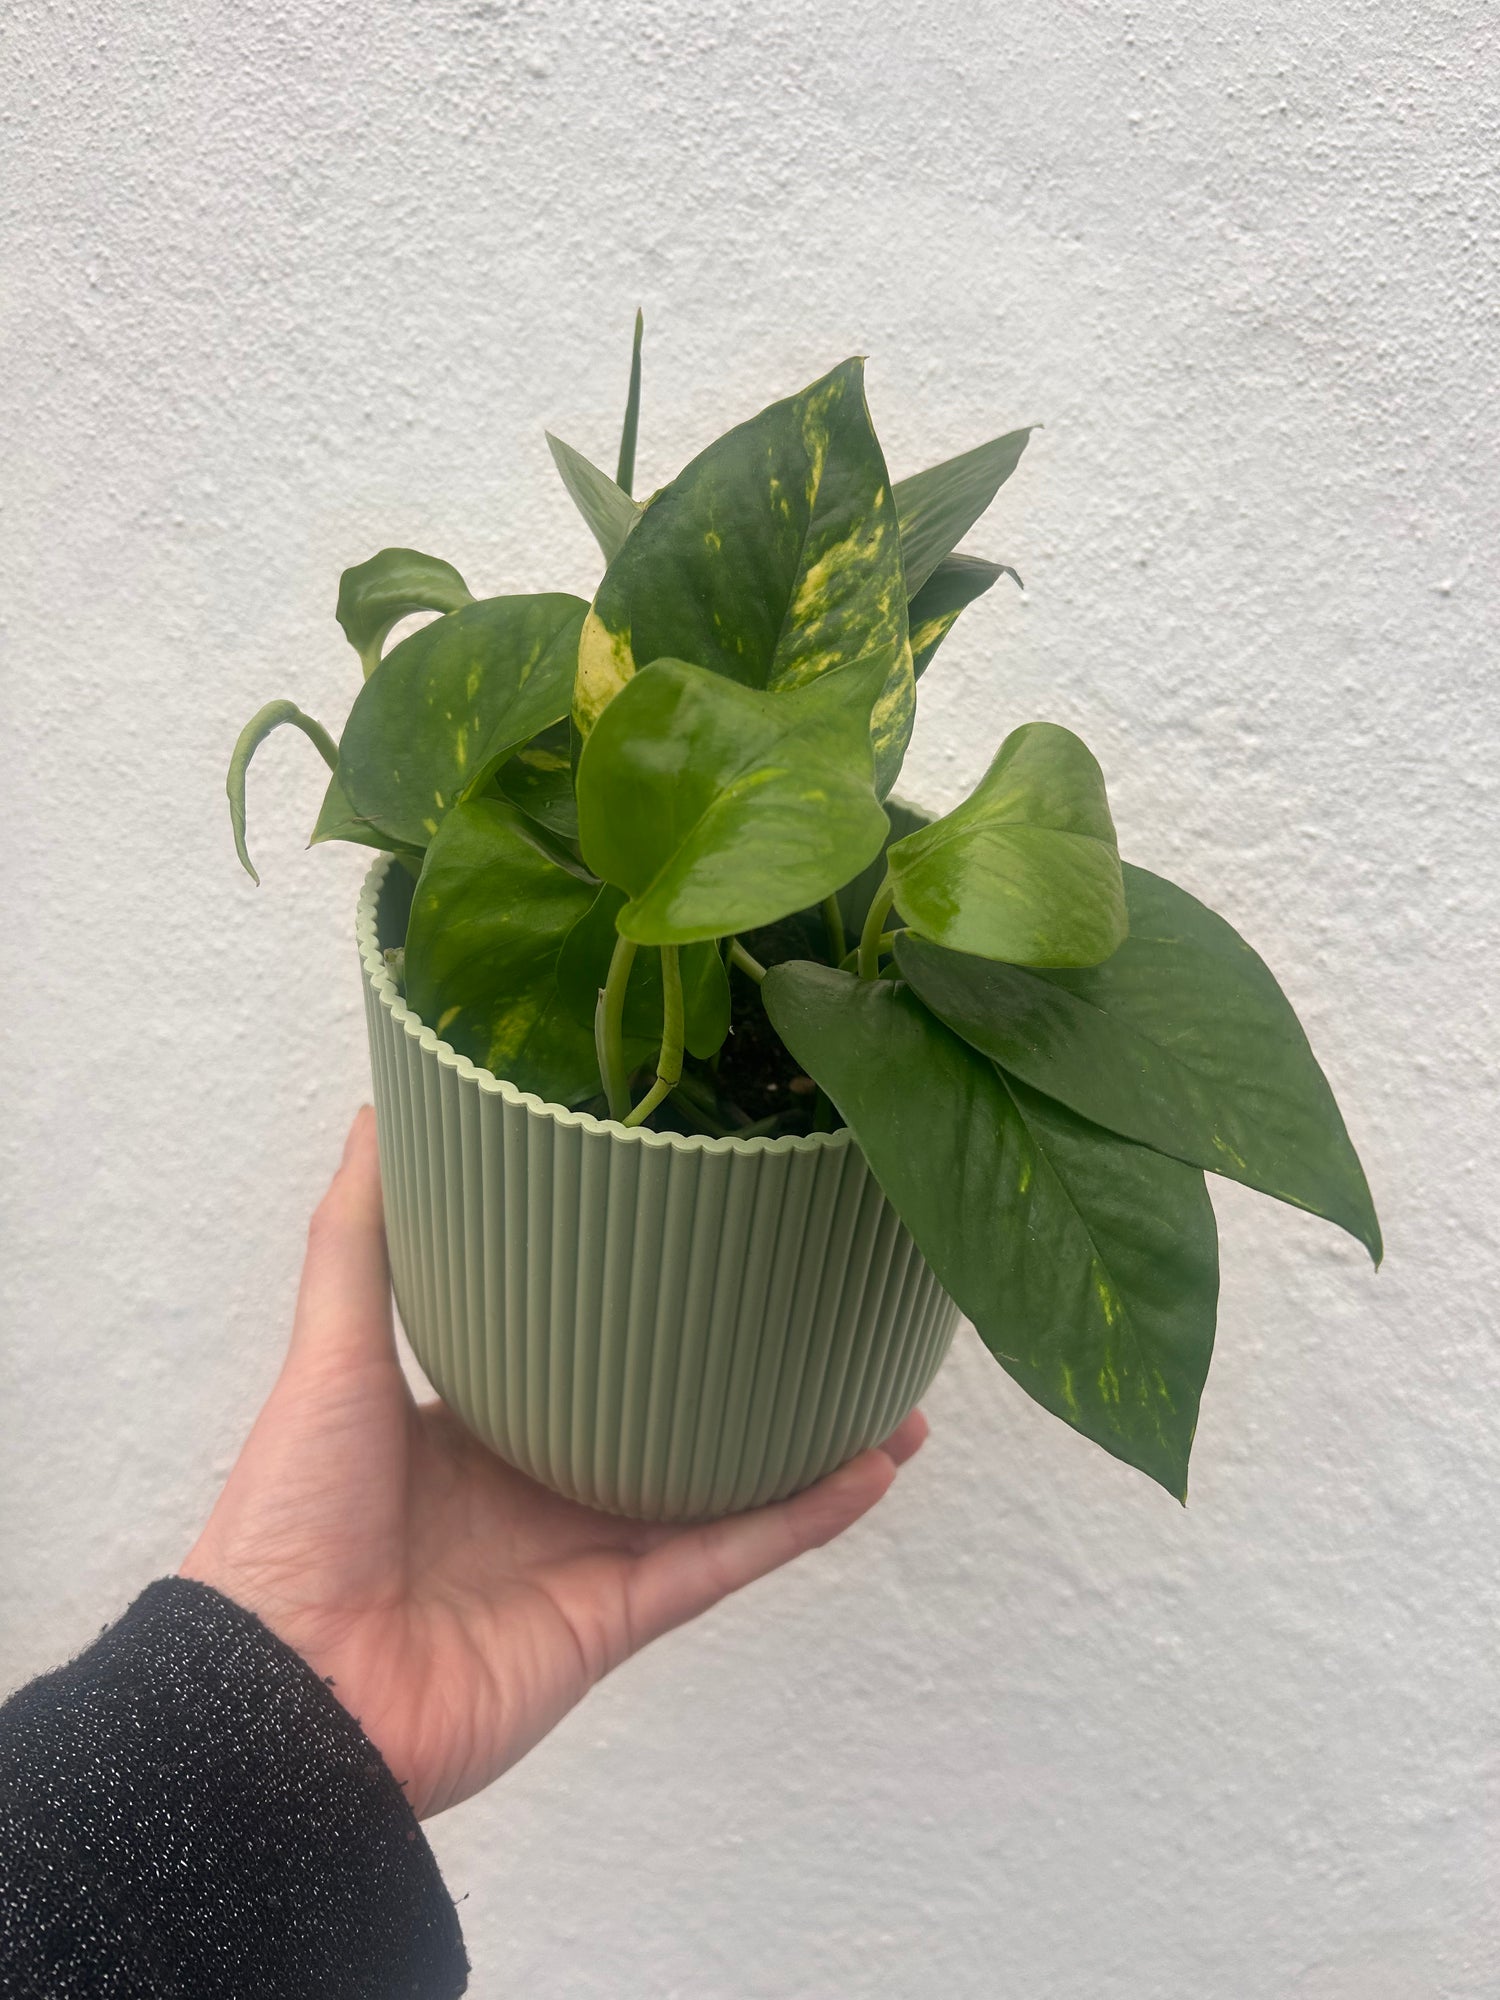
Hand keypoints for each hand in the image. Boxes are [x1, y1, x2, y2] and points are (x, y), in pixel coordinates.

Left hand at [182, 1108, 927, 1818]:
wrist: (286, 1696)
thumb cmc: (290, 1517)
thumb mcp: (329, 1349)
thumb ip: (359, 1236)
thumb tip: (377, 1109)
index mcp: (475, 1425)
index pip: (580, 1351)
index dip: (646, 1303)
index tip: (711, 1239)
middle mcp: (539, 1488)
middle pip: (672, 1420)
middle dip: (751, 1374)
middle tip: (827, 1307)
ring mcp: (585, 1556)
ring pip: (725, 1489)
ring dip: (811, 1447)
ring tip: (896, 1394)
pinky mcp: (619, 1620)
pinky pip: (727, 1560)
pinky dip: (801, 1519)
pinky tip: (871, 1466)